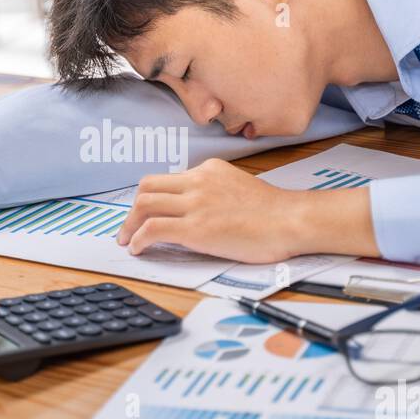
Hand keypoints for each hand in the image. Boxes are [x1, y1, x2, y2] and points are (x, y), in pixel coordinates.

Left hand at [116, 158, 311, 264]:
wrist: (292, 220)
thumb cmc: (275, 212)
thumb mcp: (238, 187)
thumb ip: (215, 192)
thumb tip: (199, 211)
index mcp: (209, 170)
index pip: (167, 179)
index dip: (150, 198)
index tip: (145, 213)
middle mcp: (198, 181)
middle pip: (147, 186)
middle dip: (132, 209)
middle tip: (128, 228)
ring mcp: (196, 204)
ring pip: (144, 204)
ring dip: (129, 225)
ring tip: (127, 241)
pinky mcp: (196, 228)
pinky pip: (153, 229)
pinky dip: (138, 239)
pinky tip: (137, 249)